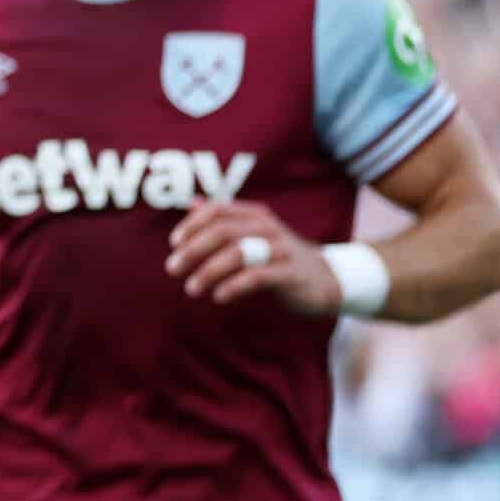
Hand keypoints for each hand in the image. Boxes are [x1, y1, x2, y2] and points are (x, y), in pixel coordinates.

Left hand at [166, 200, 341, 315]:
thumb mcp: (252, 233)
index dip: (191, 225)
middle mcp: (267, 227)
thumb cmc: (279, 257)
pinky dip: (232, 287)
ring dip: (208, 271)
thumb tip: (191, 203)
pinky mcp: (290, 274)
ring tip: (191, 288)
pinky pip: (256, 277)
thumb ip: (223, 219)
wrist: (326, 280)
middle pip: (222, 231)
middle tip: (172, 268)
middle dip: (192, 250)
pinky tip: (218, 297)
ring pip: (237, 253)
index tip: (174, 244)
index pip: (216, 211)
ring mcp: (281, 250)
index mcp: (254, 214)